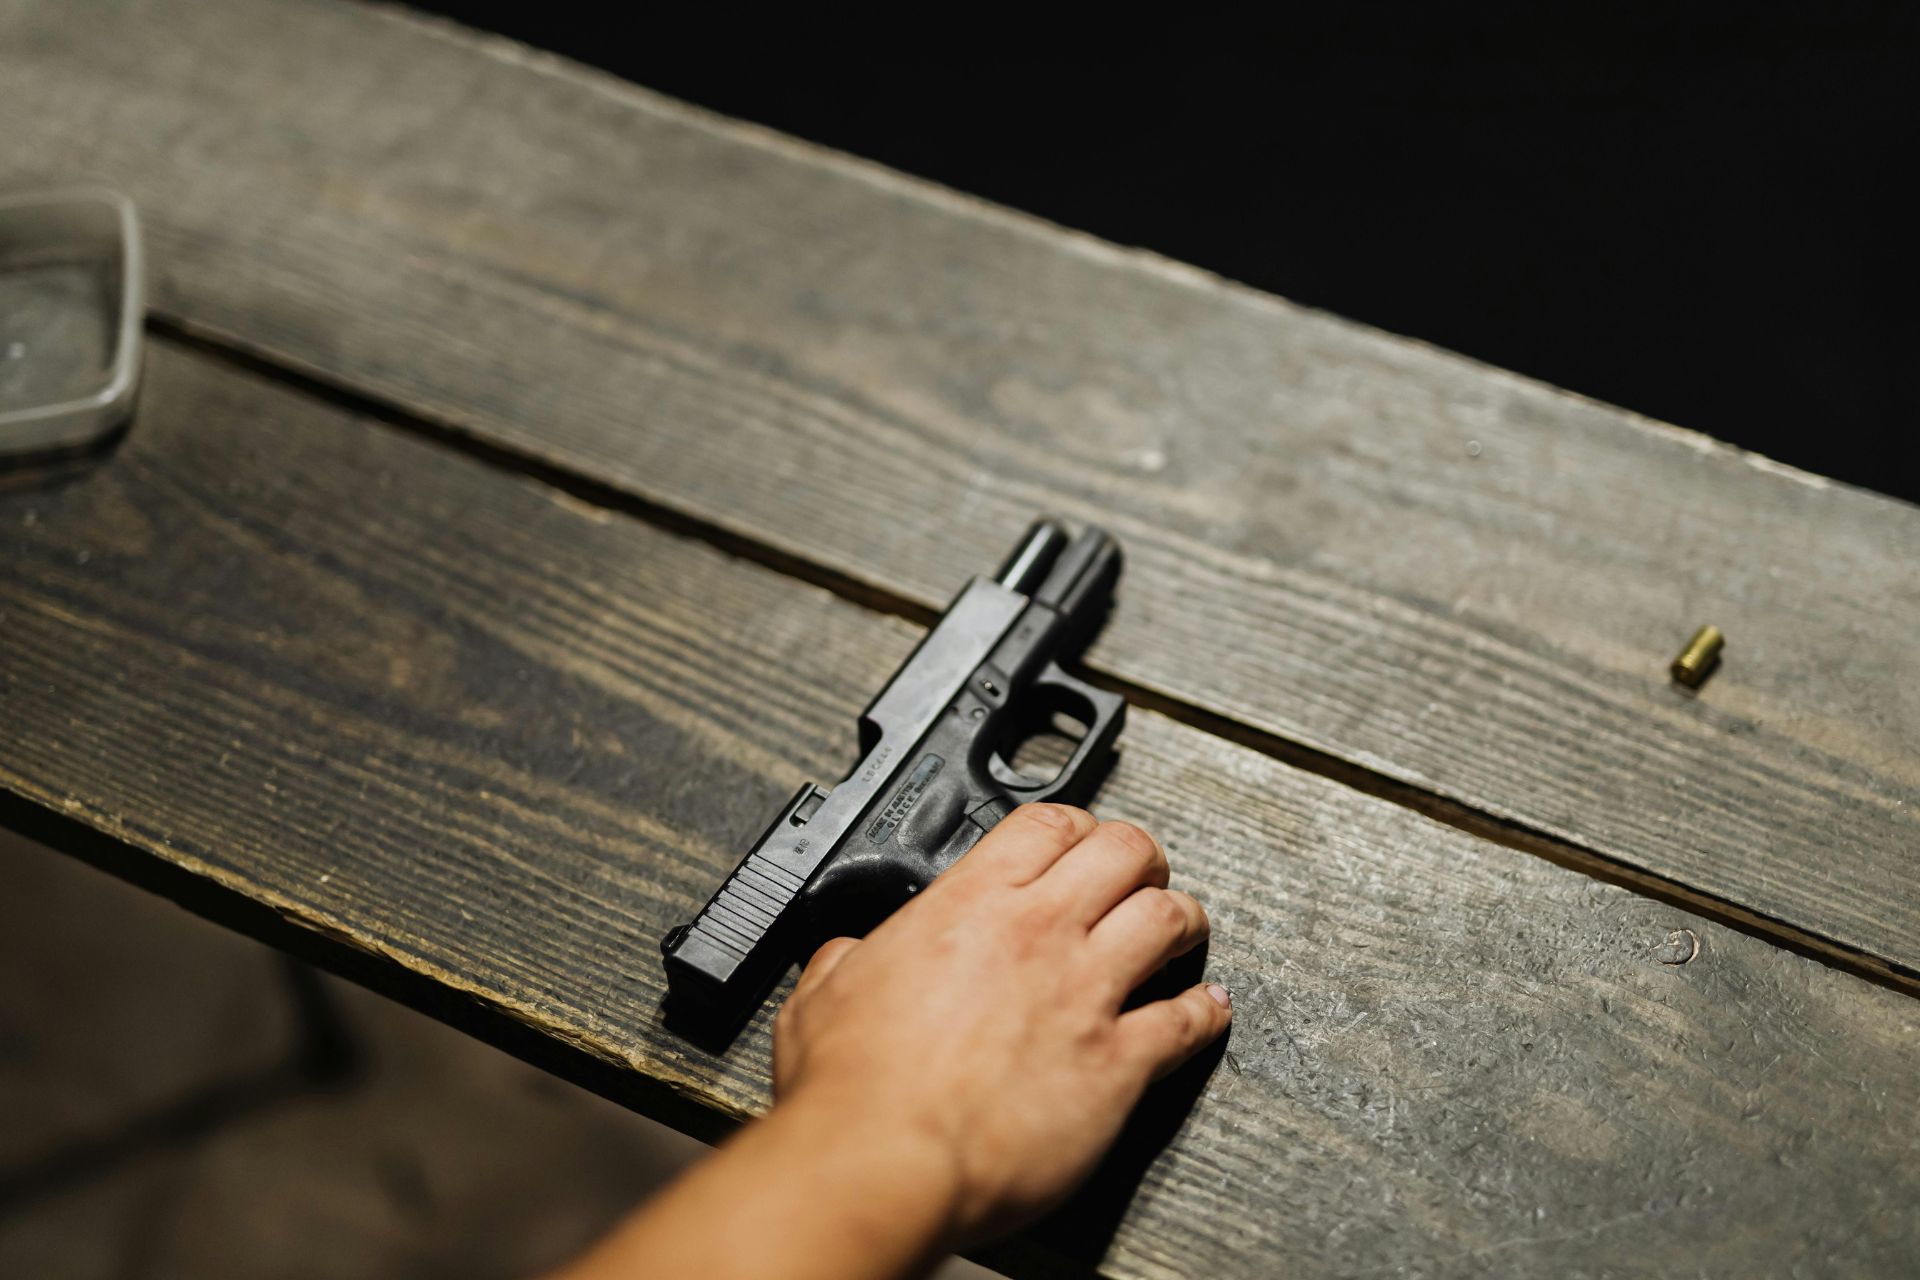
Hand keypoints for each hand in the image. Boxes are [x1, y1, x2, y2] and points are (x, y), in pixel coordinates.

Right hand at [772, 803, 1230, 1245]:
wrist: (885, 1161)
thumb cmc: (852, 1088)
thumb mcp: (823, 992)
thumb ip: (848, 958)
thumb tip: (844, 956)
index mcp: (970, 904)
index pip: (1050, 824)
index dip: (1074, 826)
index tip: (1078, 842)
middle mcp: (1039, 934)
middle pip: (1127, 852)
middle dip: (1141, 860)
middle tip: (1139, 877)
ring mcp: (1085, 994)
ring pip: (1170, 919)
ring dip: (1182, 919)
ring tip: (1182, 929)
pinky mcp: (1118, 1064)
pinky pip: (1187, 1021)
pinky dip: (1207, 1010)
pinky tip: (1209, 1008)